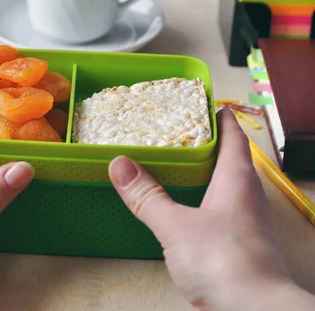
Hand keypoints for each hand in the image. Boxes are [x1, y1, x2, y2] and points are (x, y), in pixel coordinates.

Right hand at [109, 109, 314, 310]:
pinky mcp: (237, 240)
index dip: (215, 115)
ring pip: (222, 183)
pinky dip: (197, 198)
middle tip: (167, 131)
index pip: (232, 133)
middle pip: (227, 156)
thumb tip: (120, 164)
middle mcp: (246, 194)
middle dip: (199, 142)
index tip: (193, 102)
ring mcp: (244, 218)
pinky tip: (176, 206)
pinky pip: (217, 207)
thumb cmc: (225, 263)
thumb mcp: (175, 226)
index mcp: (237, 178)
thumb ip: (147, 196)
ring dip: (198, 172)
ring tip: (166, 165)